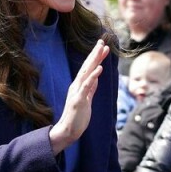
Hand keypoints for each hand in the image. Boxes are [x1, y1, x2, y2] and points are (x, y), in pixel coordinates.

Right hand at [49, 39, 107, 153]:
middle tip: (102, 41)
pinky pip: (87, 86)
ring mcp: (77, 92)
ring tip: (101, 50)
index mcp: (79, 85)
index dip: (95, 57)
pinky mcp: (79, 100)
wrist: (68, 131)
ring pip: (86, 73)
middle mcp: (76, 86)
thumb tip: (96, 79)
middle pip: (86, 66)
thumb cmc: (77, 117)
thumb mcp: (86, 100)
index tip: (102, 46)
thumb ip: (90, 89)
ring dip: (94, 60)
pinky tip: (100, 69)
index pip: (88, 68)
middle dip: (94, 54)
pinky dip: (93, 77)